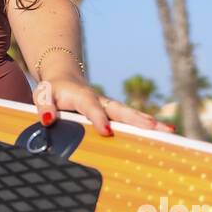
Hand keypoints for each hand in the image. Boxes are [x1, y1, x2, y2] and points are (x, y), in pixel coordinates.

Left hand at [32, 77, 173, 136]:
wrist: (65, 78)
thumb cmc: (53, 90)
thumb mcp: (43, 95)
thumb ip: (44, 106)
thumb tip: (47, 119)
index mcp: (82, 97)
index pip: (92, 108)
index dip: (99, 119)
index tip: (107, 131)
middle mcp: (101, 100)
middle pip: (121, 110)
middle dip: (137, 120)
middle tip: (154, 128)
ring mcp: (110, 106)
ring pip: (131, 115)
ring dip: (149, 123)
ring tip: (169, 132)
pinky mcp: (114, 112)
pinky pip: (131, 119)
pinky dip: (147, 126)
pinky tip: (163, 133)